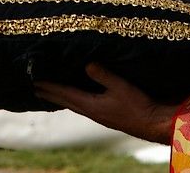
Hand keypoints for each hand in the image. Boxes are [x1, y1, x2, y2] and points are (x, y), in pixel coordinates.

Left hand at [34, 63, 176, 143]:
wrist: (155, 125)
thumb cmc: (139, 106)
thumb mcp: (121, 87)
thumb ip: (103, 75)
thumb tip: (87, 64)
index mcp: (90, 105)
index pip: (64, 93)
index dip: (49, 87)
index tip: (35, 83)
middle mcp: (91, 112)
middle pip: (65, 101)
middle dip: (50, 94)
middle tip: (35, 89)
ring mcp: (99, 115)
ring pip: (74, 105)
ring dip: (61, 98)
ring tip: (51, 94)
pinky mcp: (107, 116)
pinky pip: (84, 107)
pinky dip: (74, 101)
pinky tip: (78, 100)